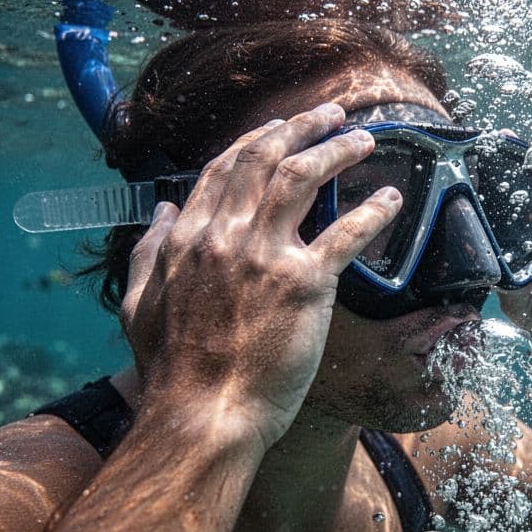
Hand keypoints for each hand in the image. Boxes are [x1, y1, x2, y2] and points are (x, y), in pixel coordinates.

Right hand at [120, 104, 401, 449]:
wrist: (201, 417)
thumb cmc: (171, 373)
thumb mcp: (139, 306)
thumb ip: (148, 252)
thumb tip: (162, 211)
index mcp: (187, 238)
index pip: (224, 169)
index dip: (257, 141)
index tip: (281, 129)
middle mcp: (224, 236)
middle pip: (266, 158)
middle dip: (301, 126)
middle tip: (331, 114)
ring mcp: (265, 257)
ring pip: (303, 178)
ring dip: (337, 150)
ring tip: (364, 139)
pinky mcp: (305, 286)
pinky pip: (346, 234)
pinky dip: (373, 211)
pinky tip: (392, 199)